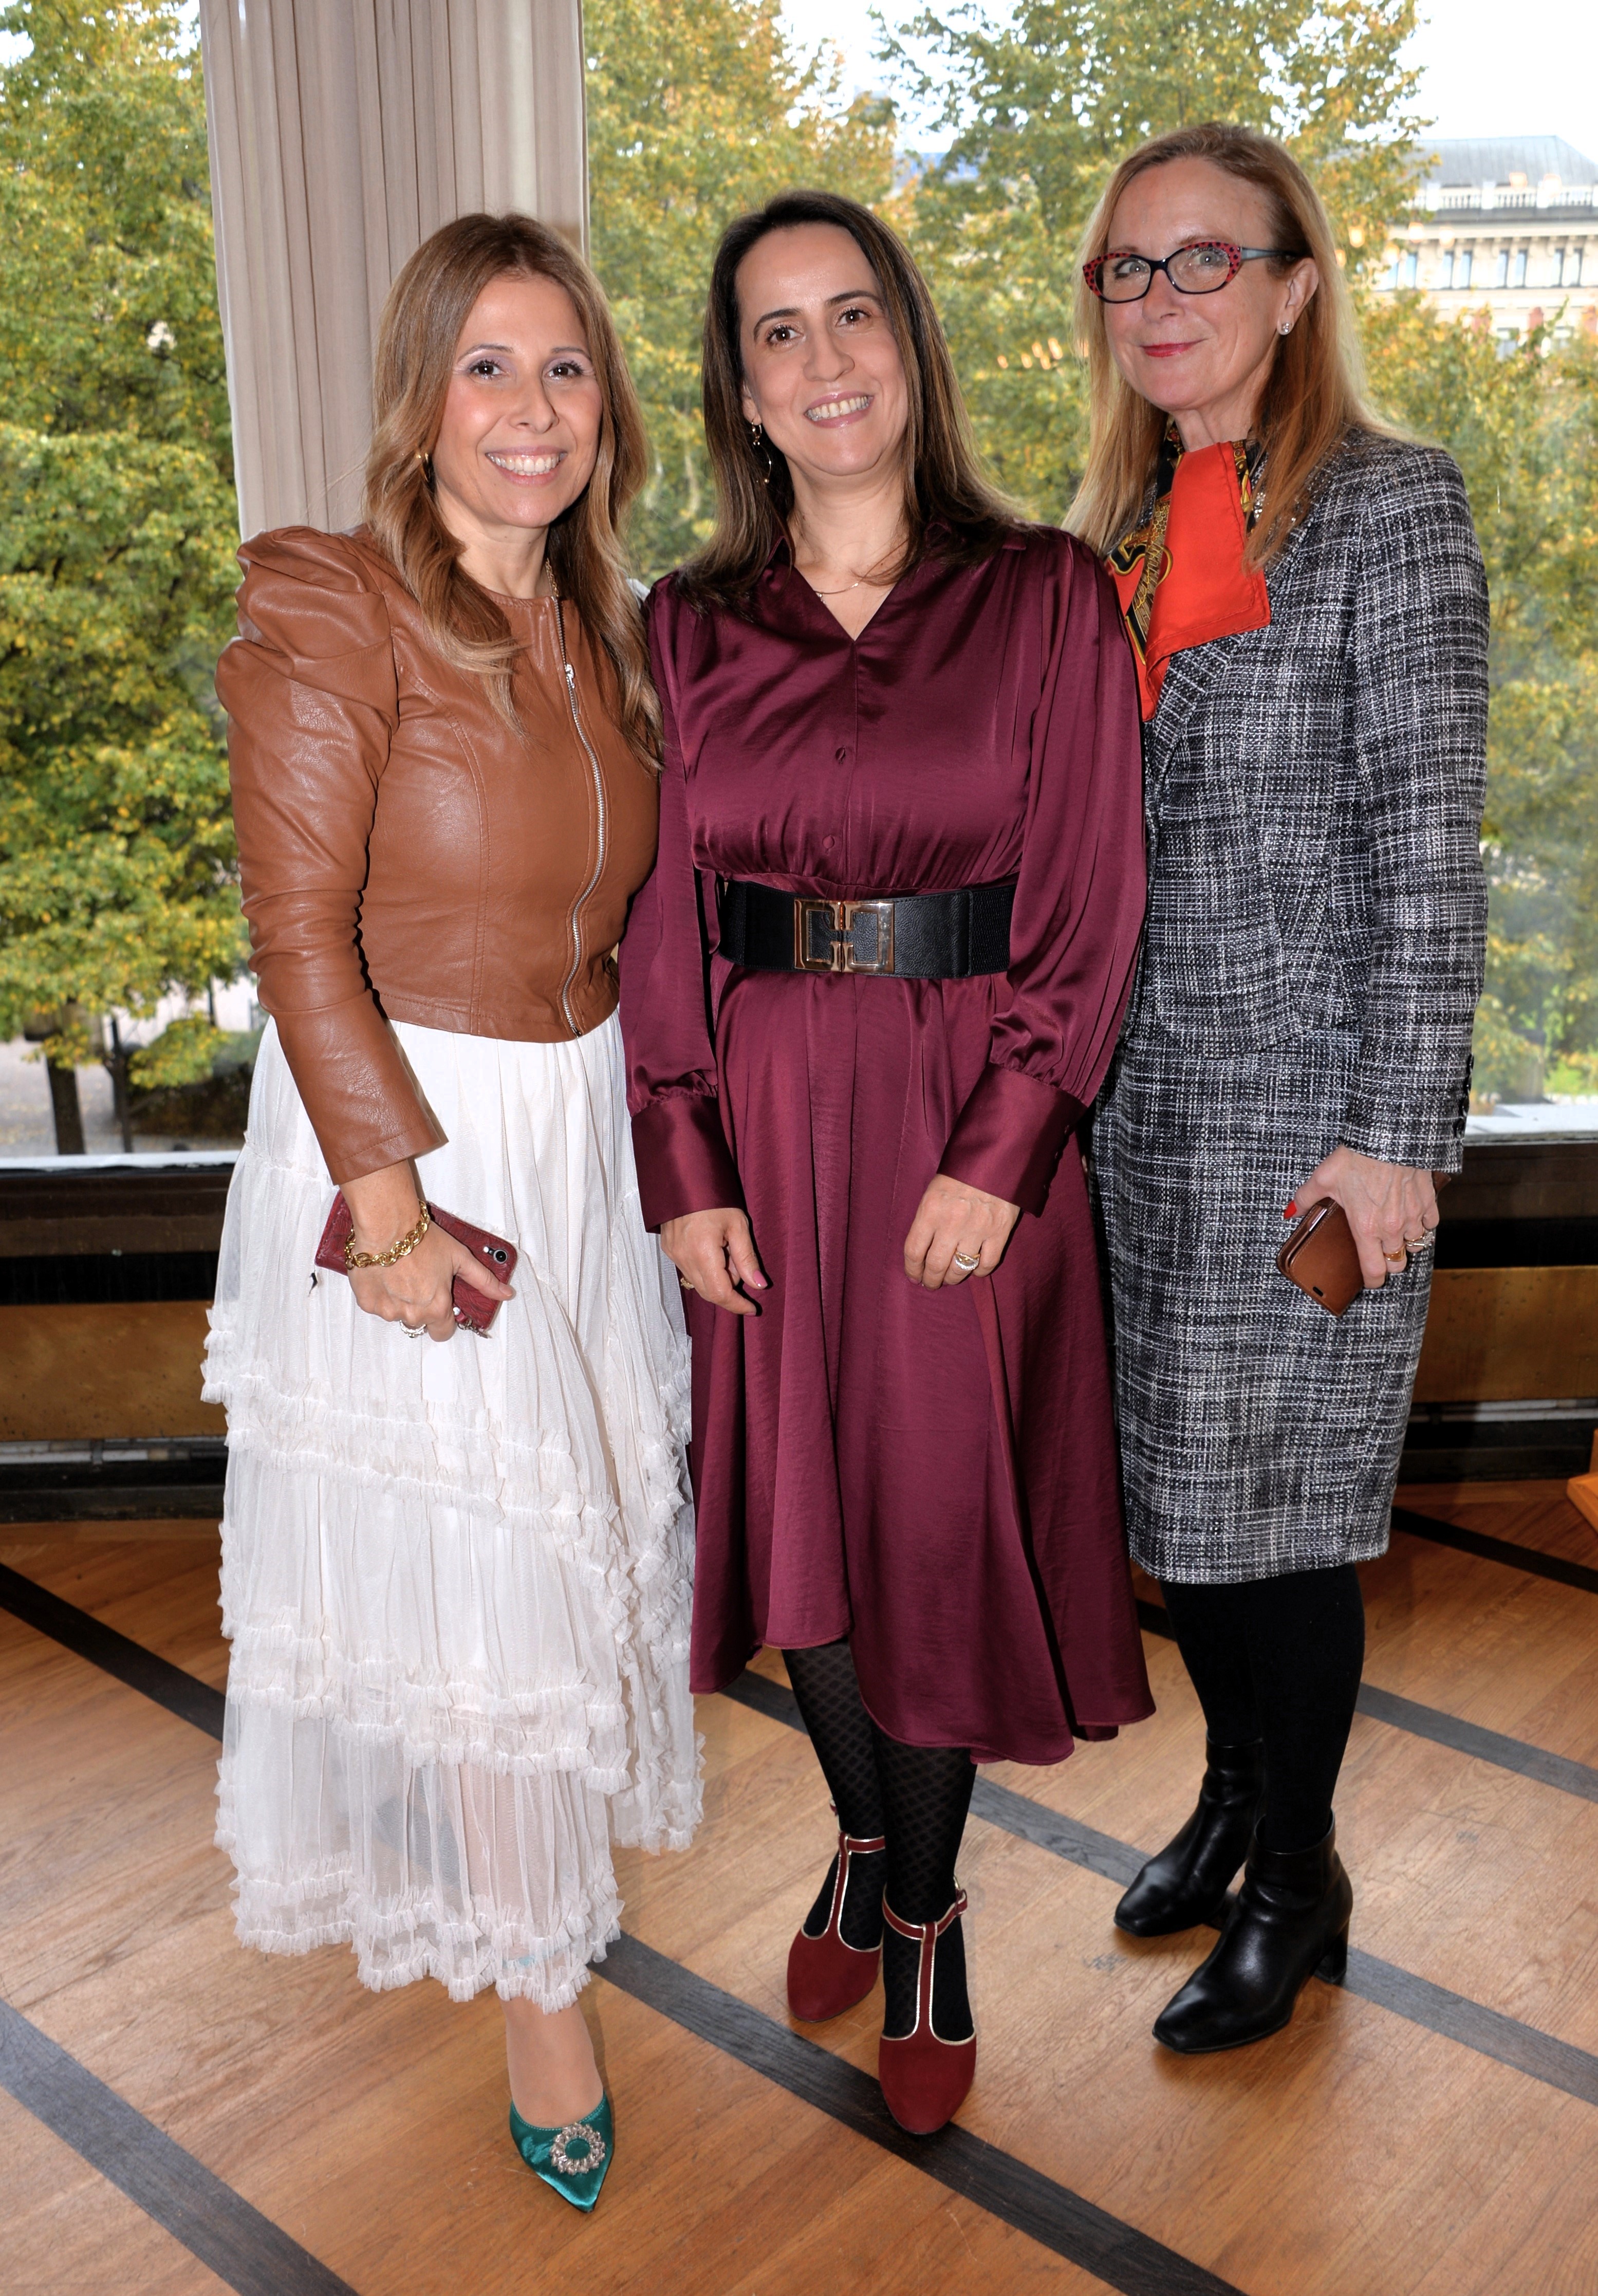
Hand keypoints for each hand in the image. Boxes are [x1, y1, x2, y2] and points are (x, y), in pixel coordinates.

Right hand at [341, 1160, 514, 1341]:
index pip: (443, 1333)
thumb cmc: (423, 1239)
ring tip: (400, 1274)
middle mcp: (412, 1315)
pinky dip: (381, 1294)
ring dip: (399, 1300)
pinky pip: (377, 1306)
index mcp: (437, 1308)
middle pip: (419, 1323)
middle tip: (419, 1280)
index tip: (440, 1304)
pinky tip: (385, 1274)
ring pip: (397, 1314)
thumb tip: (506, 1294)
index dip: (444, 1319)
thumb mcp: (461, 1258)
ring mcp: (388, 1311)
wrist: (387, 1225)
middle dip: (420, 1307)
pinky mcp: (367, 1303)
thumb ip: (484, 1281)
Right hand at [661, 1207, 766, 1315]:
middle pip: (709, 1292)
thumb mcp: (738, 1225)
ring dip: (717, 1277)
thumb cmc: (714, 1197)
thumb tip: (759, 1285)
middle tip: (741, 1266)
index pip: (720, 1293)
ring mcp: (673, 1254)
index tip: (752, 1308)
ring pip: (699, 1283)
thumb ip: (747, 1258)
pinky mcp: (668, 1249)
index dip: (737, 1304)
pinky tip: (713, 1248)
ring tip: (726, 1250)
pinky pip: (689, 1271)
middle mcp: (683, 1257)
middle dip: (729, 1289)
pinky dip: (705, 1268)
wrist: (684, 1176)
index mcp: (702, 1252)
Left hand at [903, 1173, 1019, 1289]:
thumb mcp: (934, 1189)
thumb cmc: (961, 1172)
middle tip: (931, 1283)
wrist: (997, 1156)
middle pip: (935, 1265)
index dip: (912, 1270)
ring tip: (950, 1278)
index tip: (914, 1276)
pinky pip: (987, 1264)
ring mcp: (977, 1229)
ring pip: (960, 1268)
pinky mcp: (999, 1232)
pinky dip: (979, 1272)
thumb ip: (927, 1218)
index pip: (913, 1251)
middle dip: (931, 1280)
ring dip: (953, 1278)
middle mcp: (951, 1223)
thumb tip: (922, 1250)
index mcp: (930, 1210)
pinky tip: (974, 1269)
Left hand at [1287, 1145, 1437, 1288]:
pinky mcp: (1428, 1200)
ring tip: (1395, 1233)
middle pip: (1398, 1264)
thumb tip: (1290, 1211)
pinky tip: (1413, 1217)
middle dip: (1389, 1263)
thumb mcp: (1323, 1178)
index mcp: (1366, 1228)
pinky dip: (1423, 1225)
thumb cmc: (1356, 1157)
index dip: (1371, 1281)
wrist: (1387, 1135)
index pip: (1374, 1271)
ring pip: (1416, 1245)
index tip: (1368, 1279)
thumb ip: (1305, 1199)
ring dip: (1406, 1243)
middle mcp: (1392, 1228)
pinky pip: (1431, 1224)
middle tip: (1380, 1254)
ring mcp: (1413, 1215)